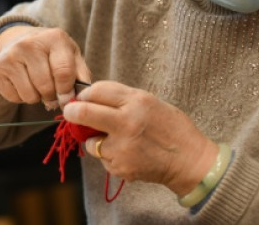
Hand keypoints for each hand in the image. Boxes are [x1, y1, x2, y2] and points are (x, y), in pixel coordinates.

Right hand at [0, 26, 92, 109]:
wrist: (21, 40)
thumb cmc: (53, 53)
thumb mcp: (72, 56)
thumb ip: (81, 76)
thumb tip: (80, 98)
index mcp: (54, 38)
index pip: (63, 72)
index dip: (67, 92)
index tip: (67, 98)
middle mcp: (29, 43)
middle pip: (45, 86)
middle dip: (52, 96)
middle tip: (52, 92)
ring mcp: (10, 54)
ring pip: (30, 95)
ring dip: (37, 97)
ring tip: (37, 84)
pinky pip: (14, 98)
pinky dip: (21, 97)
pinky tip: (23, 83)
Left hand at [62, 80, 217, 196]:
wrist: (190, 161)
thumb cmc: (172, 128)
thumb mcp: (150, 102)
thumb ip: (121, 99)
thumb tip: (90, 97)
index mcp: (137, 102)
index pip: (97, 90)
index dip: (85, 94)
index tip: (81, 98)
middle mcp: (127, 123)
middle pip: (84, 113)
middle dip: (72, 112)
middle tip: (69, 112)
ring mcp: (122, 147)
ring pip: (91, 142)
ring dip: (96, 141)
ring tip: (118, 141)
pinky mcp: (120, 167)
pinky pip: (104, 159)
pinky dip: (111, 157)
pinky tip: (130, 155)